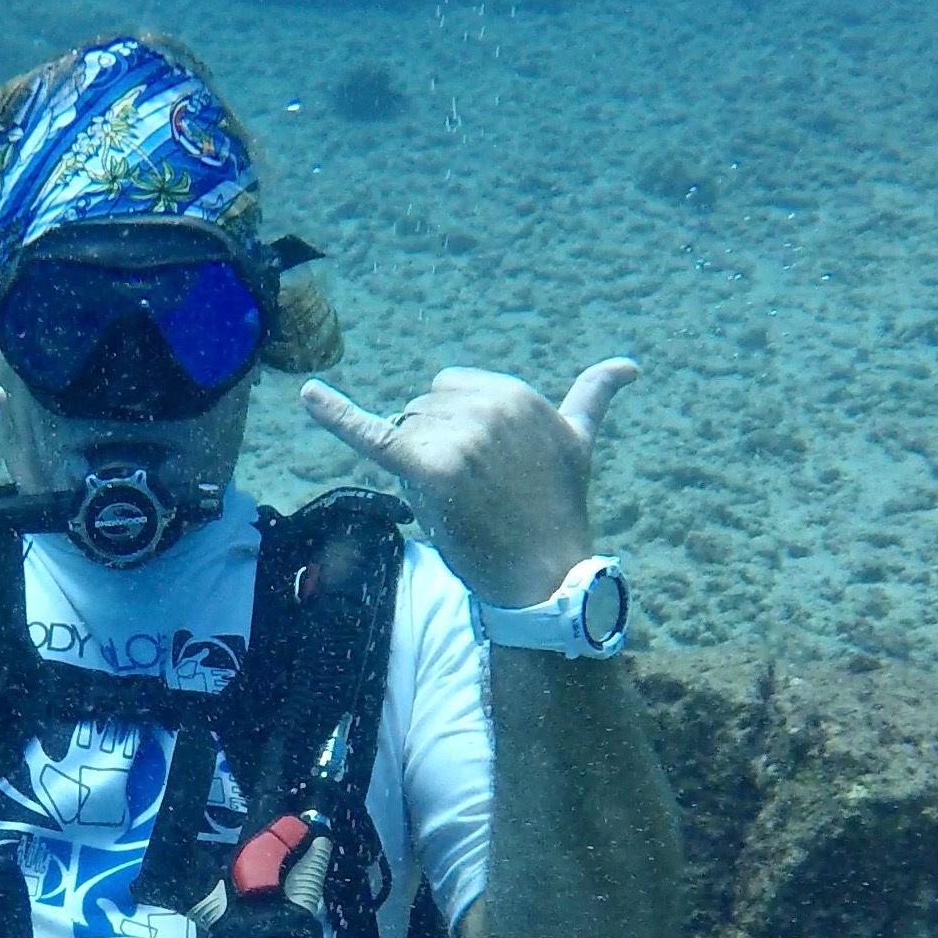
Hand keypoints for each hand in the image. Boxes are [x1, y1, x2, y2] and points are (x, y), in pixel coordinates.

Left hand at [300, 360, 637, 604]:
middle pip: (420, 409)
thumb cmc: (556, 510)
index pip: (446, 388)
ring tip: (459, 501)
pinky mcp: (427, 467)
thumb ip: (592, 398)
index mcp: (513, 392)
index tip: (482, 468)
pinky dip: (334, 415)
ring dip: (417, 467)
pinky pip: (371, 435)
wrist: (545, 573)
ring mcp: (457, 435)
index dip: (452, 430)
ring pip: (402, 432)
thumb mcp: (577, 442)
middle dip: (433, 446)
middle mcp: (486, 405)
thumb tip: (629, 365)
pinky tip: (307, 394)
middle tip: (472, 491)